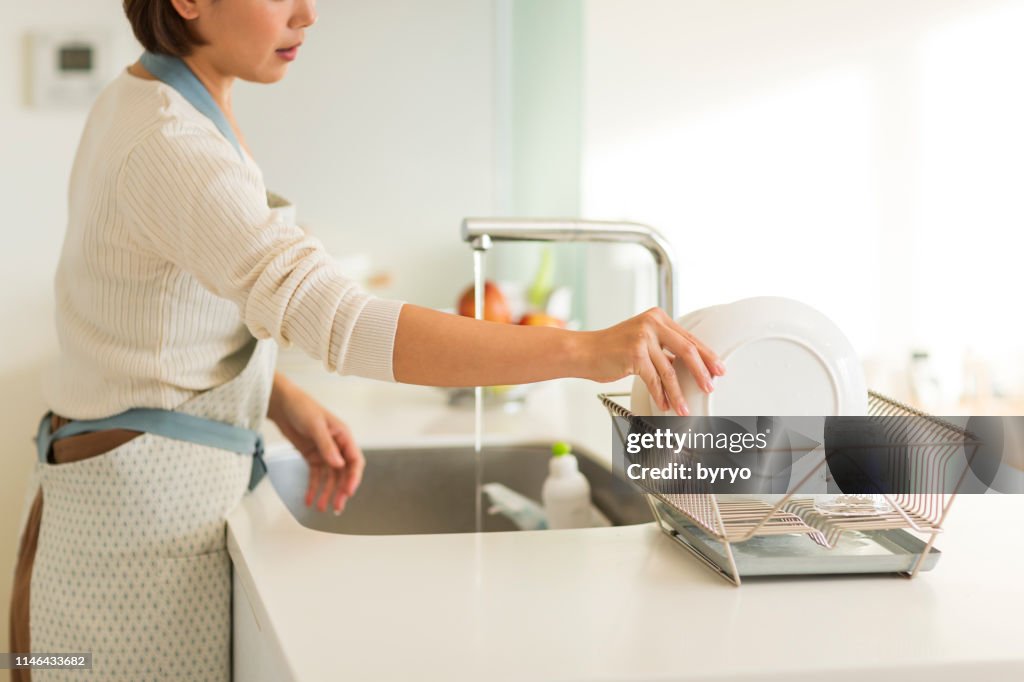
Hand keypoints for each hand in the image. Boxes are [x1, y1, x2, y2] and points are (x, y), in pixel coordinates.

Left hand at [268, 374, 364, 513]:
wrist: (282, 404)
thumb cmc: (302, 407)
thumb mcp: (315, 425)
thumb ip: (327, 446)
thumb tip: (338, 465)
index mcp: (344, 436)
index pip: (354, 461)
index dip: (353, 478)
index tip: (348, 492)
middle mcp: (337, 446)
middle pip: (343, 473)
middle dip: (340, 490)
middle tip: (336, 507)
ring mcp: (324, 453)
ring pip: (330, 478)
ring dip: (326, 492)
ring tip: (320, 508)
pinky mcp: (312, 456)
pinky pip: (316, 475)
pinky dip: (313, 488)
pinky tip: (309, 499)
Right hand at [585, 307, 725, 415]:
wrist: (583, 351)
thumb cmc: (611, 349)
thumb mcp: (641, 341)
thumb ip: (663, 348)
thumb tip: (686, 366)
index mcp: (658, 317)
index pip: (689, 338)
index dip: (707, 355)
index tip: (718, 369)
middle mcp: (652, 323)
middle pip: (687, 350)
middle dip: (702, 371)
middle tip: (710, 386)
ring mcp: (643, 337)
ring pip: (670, 370)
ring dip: (679, 392)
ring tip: (685, 407)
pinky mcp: (634, 354)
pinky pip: (654, 379)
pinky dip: (660, 395)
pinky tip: (665, 404)